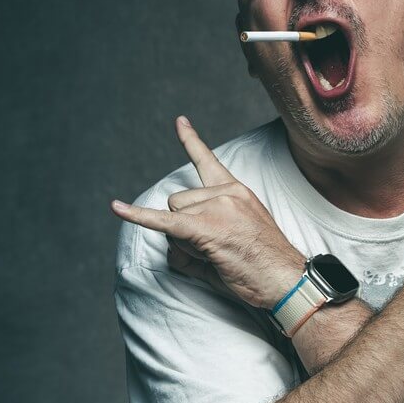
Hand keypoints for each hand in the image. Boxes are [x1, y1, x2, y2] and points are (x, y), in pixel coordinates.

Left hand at [110, 117, 305, 309]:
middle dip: (183, 226)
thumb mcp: (234, 242)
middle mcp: (226, 193)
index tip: (179, 122)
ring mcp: (216, 208)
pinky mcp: (205, 229)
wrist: (286, 280)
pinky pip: (163, 221)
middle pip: (178, 201)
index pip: (208, 161)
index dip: (191, 141)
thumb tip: (172, 249)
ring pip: (172, 215)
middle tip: (210, 250)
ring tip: (212, 256)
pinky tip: (117, 208)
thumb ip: (199, 239)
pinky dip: (138, 216)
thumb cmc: (264, 268)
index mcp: (237, 191)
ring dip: (182, 239)